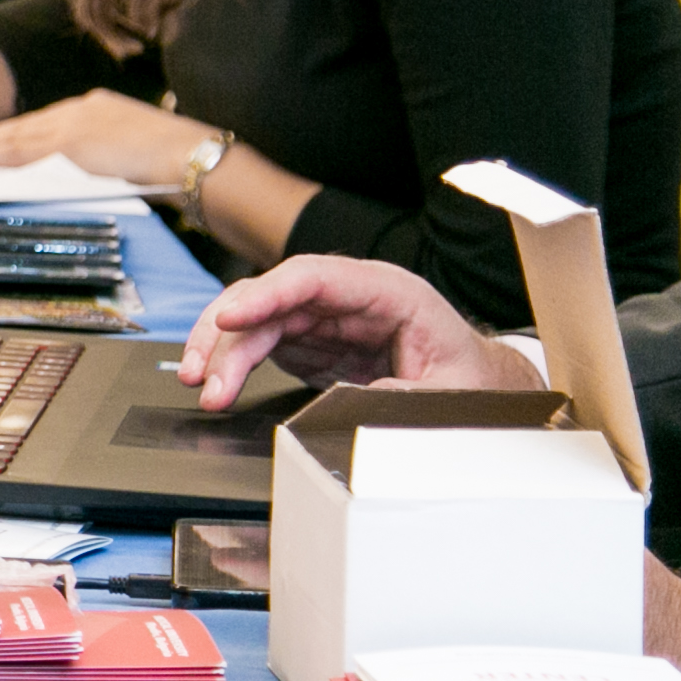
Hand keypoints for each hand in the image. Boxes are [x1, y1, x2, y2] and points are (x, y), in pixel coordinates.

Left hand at [0, 92, 210, 187]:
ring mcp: (73, 124)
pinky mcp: (68, 142)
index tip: (1, 137)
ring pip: (17, 137)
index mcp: (99, 107)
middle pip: (28, 125)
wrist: (189, 154)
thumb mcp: (139, 150)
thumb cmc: (177, 159)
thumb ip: (114, 155)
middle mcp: (82, 109)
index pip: (50, 121)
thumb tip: (104, 170)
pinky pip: (22, 151)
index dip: (22, 131)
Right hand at [175, 253, 523, 409]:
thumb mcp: (450, 394)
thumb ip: (406, 395)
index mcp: (388, 292)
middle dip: (229, 335)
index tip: (230, 319)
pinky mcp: (309, 341)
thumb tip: (357, 402)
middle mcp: (347, 297)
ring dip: (220, 350)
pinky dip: (231, 361)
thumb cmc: (470, 381)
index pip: (314, 278)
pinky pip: (258, 341)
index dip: (267, 294)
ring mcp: (323, 317)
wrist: (478, 388)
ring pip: (254, 318)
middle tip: (207, 380)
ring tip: (202, 387)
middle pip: (270, 297)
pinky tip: (214, 382)